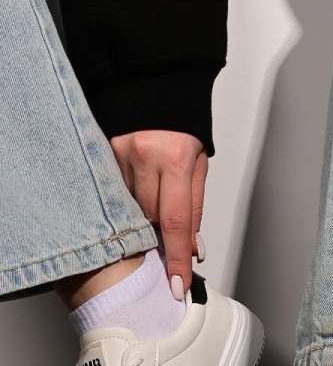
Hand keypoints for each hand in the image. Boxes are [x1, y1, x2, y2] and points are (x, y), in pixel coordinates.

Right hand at [111, 130, 207, 296]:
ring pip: (130, 207)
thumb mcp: (198, 165)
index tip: (176, 284)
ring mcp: (119, 154)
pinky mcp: (102, 151)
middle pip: (150, 218)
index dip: (176, 257)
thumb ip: (193, 208)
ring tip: (148, 196)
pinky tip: (130, 190)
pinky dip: (124, 198)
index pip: (176, 223)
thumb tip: (191, 248)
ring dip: (140, 212)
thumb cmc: (182, 127)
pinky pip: (114, 191)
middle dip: (159, 231)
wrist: (154, 81)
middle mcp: (145, 157)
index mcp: (176, 160)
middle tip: (162, 231)